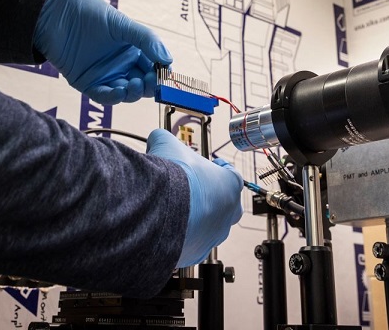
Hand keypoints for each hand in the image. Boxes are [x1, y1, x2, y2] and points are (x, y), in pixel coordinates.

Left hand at [32, 0, 171, 104]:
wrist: (56, 14)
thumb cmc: (89, 14)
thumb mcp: (122, 24)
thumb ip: (146, 40)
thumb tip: (168, 59)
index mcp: (132, 50)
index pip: (153, 66)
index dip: (161, 72)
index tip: (166, 73)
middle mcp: (121, 65)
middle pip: (142, 83)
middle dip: (150, 85)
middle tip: (152, 81)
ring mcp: (105, 75)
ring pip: (126, 93)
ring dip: (134, 92)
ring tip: (136, 84)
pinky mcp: (88, 83)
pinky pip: (104, 96)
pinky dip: (114, 97)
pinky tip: (121, 90)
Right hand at [146, 129, 243, 266]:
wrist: (161, 211)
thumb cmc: (175, 180)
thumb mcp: (167, 144)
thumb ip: (165, 139)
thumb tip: (157, 138)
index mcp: (231, 184)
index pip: (231, 175)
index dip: (218, 170)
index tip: (208, 168)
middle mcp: (229, 212)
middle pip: (225, 204)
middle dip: (211, 197)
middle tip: (193, 190)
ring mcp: (215, 235)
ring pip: (209, 226)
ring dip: (196, 218)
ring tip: (176, 208)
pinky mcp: (197, 251)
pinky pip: (192, 243)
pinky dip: (182, 236)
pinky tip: (168, 225)